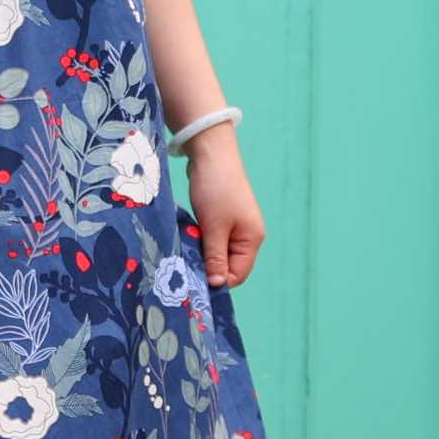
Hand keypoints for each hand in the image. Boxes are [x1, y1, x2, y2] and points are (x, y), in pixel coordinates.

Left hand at [184, 132, 265, 288]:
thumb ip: (215, 257)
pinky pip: (212, 237)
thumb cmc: (216, 190)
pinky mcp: (222, 216)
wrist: (210, 153)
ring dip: (202, 252)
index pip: (238, 274)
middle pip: (228, 264)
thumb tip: (216, 284)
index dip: (218, 279)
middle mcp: (247, 234)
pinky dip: (201, 239)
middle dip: (209, 266)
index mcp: (252, 239)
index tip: (194, 280)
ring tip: (186, 250)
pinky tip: (188, 237)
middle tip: (186, 265)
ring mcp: (235, 225)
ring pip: (218, 251)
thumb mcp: (214, 227)